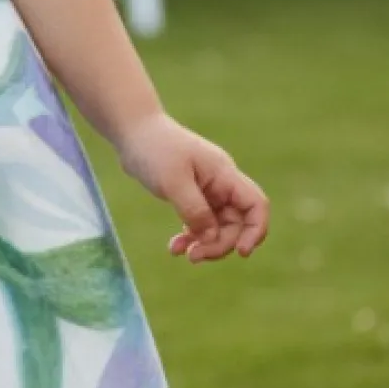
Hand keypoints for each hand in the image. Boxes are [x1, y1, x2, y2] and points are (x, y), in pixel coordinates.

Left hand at [117, 111, 268, 262]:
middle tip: (194, 256)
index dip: (255, 230)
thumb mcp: (173, 181)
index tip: (241, 252)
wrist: (132, 131)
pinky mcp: (191, 196)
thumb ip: (195, 211)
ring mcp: (207, 190)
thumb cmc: (154, 149)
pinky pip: (199, 224)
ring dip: (204, 244)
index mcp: (223, 174)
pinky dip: (190, 237)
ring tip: (181, 253)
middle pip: (236, 223)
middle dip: (219, 244)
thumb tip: (211, 239)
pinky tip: (174, 247)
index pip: (256, 204)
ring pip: (217, 227)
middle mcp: (220, 183)